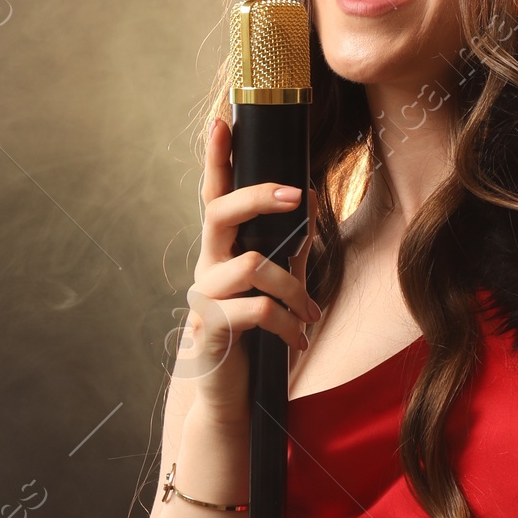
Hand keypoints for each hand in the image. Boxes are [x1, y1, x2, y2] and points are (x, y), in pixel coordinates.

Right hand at [176, 113, 319, 427]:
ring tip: (311, 314)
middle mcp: (207, 266)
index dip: (216, 158)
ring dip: (294, 288)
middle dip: (258, 196)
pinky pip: (255, 311)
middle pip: (220, 212)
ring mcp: (205, 297)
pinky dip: (286, 323)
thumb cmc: (254, 336)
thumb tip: (311, 202)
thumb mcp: (277, 287)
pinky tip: (298, 341)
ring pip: (252, 265)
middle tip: (298, 194)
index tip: (224, 118)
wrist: (229, 399)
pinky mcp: (212, 329)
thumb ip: (288, 249)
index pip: (214, 194)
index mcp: (222, 251)